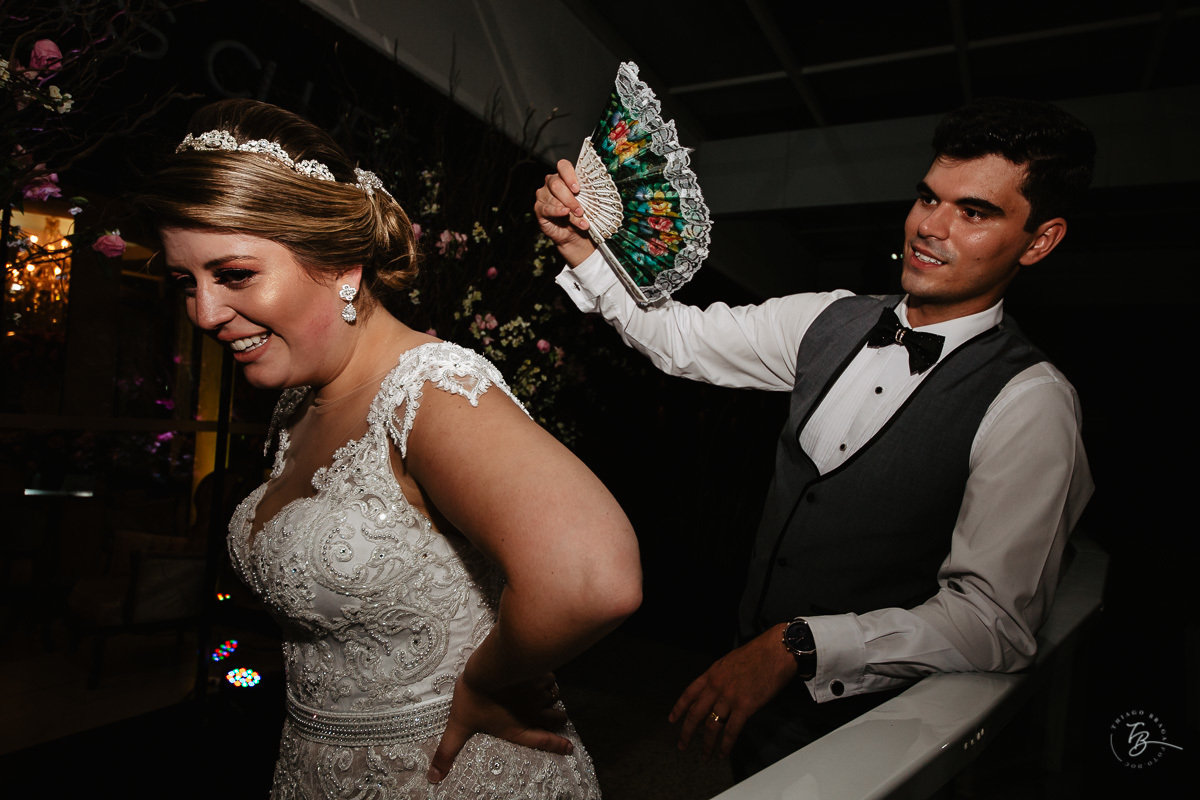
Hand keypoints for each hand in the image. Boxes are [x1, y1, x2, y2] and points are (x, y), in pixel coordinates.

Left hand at [427, 671, 571, 782]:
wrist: (486, 667)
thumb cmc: (473, 699)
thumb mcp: (458, 727)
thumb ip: (447, 752)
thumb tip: (433, 779)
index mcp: (517, 728)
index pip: (543, 741)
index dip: (558, 745)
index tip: (570, 747)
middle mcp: (534, 713)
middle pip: (558, 718)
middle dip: (555, 716)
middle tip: (547, 712)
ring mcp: (540, 694)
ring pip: (554, 696)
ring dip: (549, 695)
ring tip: (538, 691)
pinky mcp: (541, 675)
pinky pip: (550, 677)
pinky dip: (545, 678)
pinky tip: (535, 674)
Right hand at [533, 159, 596, 265]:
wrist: (573, 233)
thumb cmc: (579, 215)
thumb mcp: (585, 204)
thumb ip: (586, 196)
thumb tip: (593, 195)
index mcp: (564, 177)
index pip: (563, 166)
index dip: (569, 175)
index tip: (577, 188)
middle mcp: (551, 183)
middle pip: (557, 184)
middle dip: (571, 199)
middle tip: (581, 210)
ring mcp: (543, 195)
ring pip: (554, 199)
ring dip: (569, 211)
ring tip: (580, 221)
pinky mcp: (539, 208)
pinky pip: (547, 208)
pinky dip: (557, 211)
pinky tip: (566, 213)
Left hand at [668, 623, 797, 759]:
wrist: (776, 651)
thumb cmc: (758, 653)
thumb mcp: (730, 661)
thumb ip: (721, 677)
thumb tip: (718, 691)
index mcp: (712, 674)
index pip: (689, 694)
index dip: (679, 708)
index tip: (672, 720)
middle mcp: (716, 687)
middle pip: (695, 714)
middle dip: (686, 733)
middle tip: (682, 745)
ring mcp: (729, 697)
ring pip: (712, 726)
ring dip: (707, 744)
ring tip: (705, 755)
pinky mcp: (745, 707)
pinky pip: (731, 731)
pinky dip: (726, 745)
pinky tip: (723, 753)